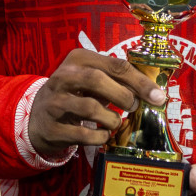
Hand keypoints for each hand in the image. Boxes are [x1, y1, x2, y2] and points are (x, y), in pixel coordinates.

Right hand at [28, 48, 165, 157]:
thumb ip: (118, 81)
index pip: (115, 65)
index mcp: (78, 59)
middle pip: (97, 79)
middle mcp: (63, 76)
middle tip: (133, 107)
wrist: (37, 117)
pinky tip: (103, 135)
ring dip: (112, 119)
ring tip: (115, 123)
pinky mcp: (51, 127)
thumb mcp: (92, 80)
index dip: (140, 81)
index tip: (158, 96)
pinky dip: (100, 137)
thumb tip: (153, 93)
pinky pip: (83, 134)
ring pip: (90, 108)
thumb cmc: (75, 94)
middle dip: (123, 96)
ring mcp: (54, 102)